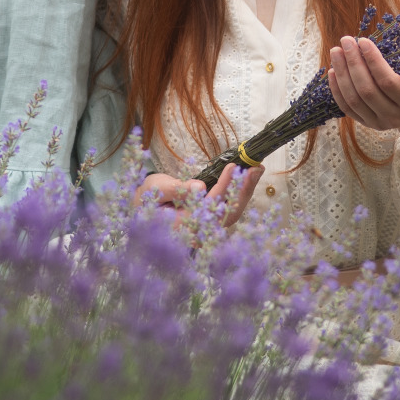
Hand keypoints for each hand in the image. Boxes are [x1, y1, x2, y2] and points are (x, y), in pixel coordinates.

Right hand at [136, 164, 262, 228]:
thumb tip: (200, 187)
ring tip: (257, 169)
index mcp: (181, 226)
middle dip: (244, 190)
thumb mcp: (155, 189)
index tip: (233, 167)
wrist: (142, 210)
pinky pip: (229, 210)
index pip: (209, 206)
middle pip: (228, 214)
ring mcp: (206, 230)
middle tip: (256, 168)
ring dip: (245, 191)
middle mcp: (197, 233)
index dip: (223, 186)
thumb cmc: (146, 198)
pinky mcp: (210, 222)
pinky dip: (239, 193)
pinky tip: (247, 178)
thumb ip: (176, 189)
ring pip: (231, 213)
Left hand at [327, 36, 399, 167]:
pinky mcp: (367, 123)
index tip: (363, 41)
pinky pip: (347, 108)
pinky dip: (337, 90)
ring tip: (337, 51)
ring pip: (354, 99)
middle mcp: (394, 117)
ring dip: (342, 74)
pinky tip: (332, 70)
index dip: (373, 61)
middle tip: (346, 40)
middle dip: (353, 63)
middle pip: (367, 90)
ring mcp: (379, 123)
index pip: (388, 82)